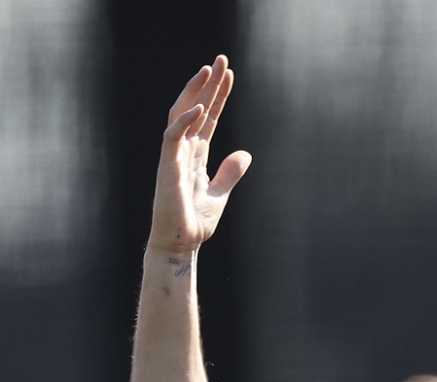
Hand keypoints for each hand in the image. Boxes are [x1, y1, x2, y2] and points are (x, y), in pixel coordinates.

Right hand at [149, 57, 250, 256]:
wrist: (180, 243)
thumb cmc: (194, 222)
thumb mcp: (219, 195)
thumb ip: (229, 173)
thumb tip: (245, 154)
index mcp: (196, 154)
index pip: (208, 117)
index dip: (218, 96)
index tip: (229, 75)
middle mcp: (183, 149)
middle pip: (195, 107)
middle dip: (208, 84)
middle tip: (221, 59)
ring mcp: (173, 155)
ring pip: (182, 114)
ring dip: (196, 92)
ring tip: (209, 70)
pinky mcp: (168, 166)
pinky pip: (173, 136)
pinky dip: (186, 121)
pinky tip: (200, 107)